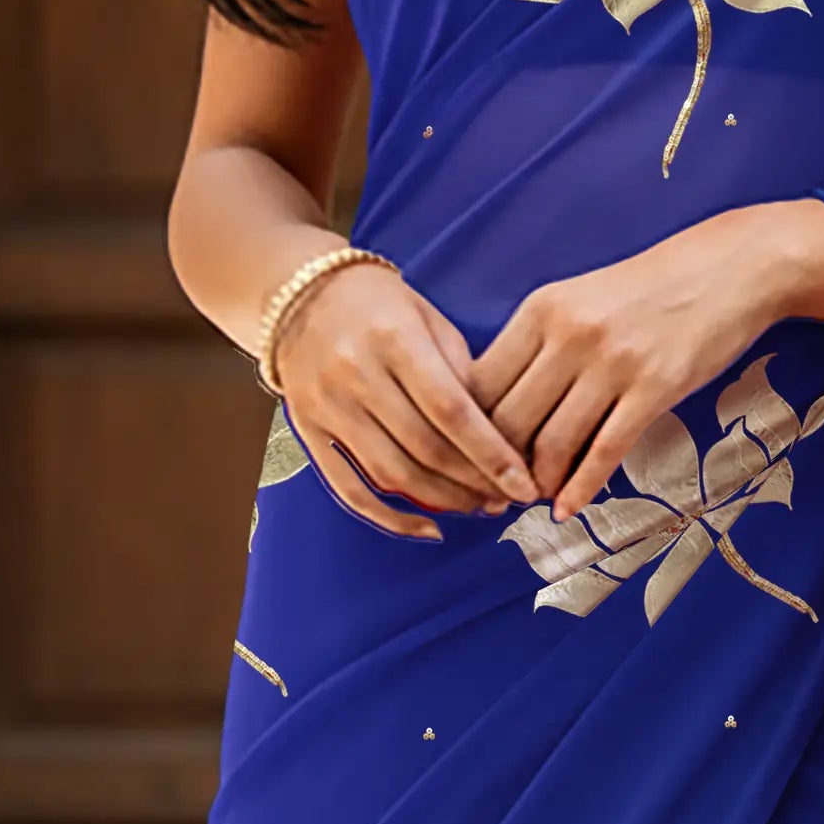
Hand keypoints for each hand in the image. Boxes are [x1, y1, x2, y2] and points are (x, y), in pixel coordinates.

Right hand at [277, 263, 535, 538]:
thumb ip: (463, 373)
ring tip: (478, 505)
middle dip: (474, 482)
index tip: (524, 483)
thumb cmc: (377, 304)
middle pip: (425, 448)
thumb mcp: (429, 319)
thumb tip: (502, 437)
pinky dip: (389, 518)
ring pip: (392, 474)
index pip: (452, 410)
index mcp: (394, 338)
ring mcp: (328, 406)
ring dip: (442, 500)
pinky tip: (427, 529)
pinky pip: (349, 489)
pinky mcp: (309, 431)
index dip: (492, 454)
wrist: (299, 294)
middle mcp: (356, 374)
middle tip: (508, 498)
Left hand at [471, 202, 823, 514]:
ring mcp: (613, 361)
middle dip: (496, 468)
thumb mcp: (580, 300)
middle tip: (495, 495)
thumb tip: (498, 410)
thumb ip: (539, 347)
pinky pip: (605, 451)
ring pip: (552, 443)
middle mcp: (569, 333)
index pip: (480, 384)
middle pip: (508, 420)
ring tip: (534, 501)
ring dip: (537, 483)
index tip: (468, 461)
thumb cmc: (650, 290)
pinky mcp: (655, 387)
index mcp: (541, 309)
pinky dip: (581, 488)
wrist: (730, 268)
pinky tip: (569, 509)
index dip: (466, 433)